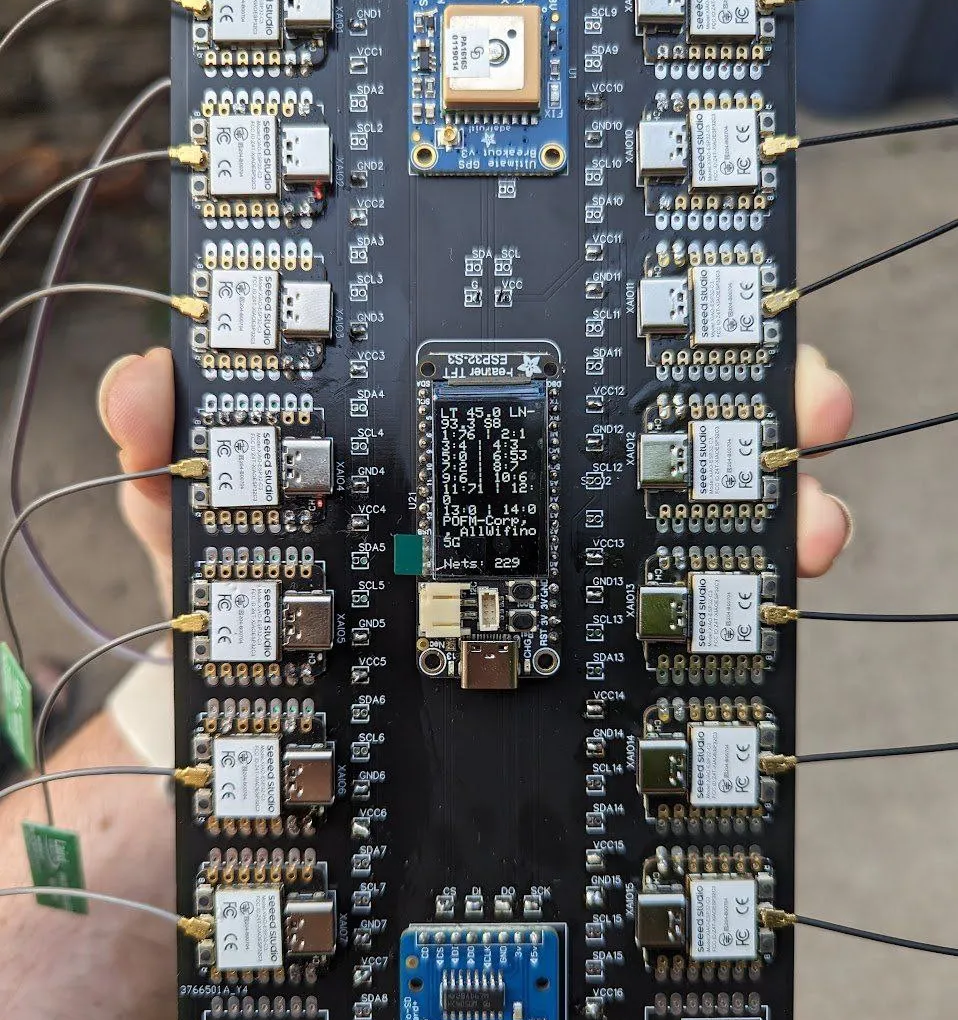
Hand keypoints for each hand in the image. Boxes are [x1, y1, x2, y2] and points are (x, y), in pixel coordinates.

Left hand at [97, 343, 853, 585]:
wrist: (265, 724)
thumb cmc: (243, 598)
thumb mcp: (199, 512)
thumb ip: (168, 443)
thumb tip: (148, 380)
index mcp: (438, 423)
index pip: (549, 343)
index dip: (634, 313)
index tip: (714, 296)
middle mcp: (516, 477)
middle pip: (649, 420)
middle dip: (741, 403)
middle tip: (804, 406)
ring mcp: (548, 562)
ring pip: (682, 516)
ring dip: (763, 510)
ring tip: (804, 525)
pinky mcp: (565, 649)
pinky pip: (659, 619)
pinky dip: (723, 607)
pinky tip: (757, 605)